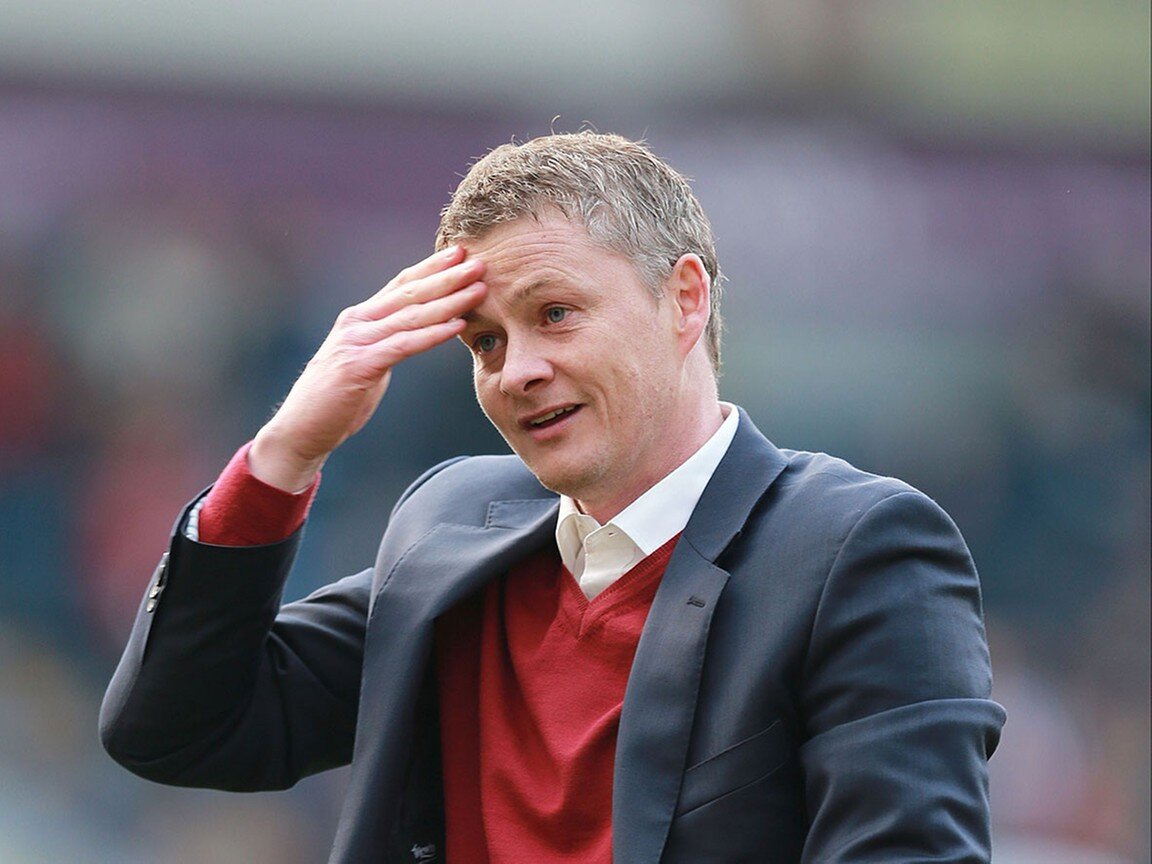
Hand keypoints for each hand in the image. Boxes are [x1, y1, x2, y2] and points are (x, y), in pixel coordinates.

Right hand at [249, 245, 485, 491]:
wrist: (301, 429)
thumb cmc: (337, 400)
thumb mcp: (366, 362)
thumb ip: (387, 343)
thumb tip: (416, 335)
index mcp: (360, 318)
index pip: (402, 284)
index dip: (432, 267)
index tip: (461, 253)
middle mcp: (357, 322)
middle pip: (410, 292)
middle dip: (447, 276)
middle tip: (480, 262)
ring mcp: (356, 342)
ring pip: (411, 315)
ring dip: (449, 300)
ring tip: (478, 288)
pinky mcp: (359, 366)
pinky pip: (404, 345)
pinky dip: (433, 334)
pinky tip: (458, 325)